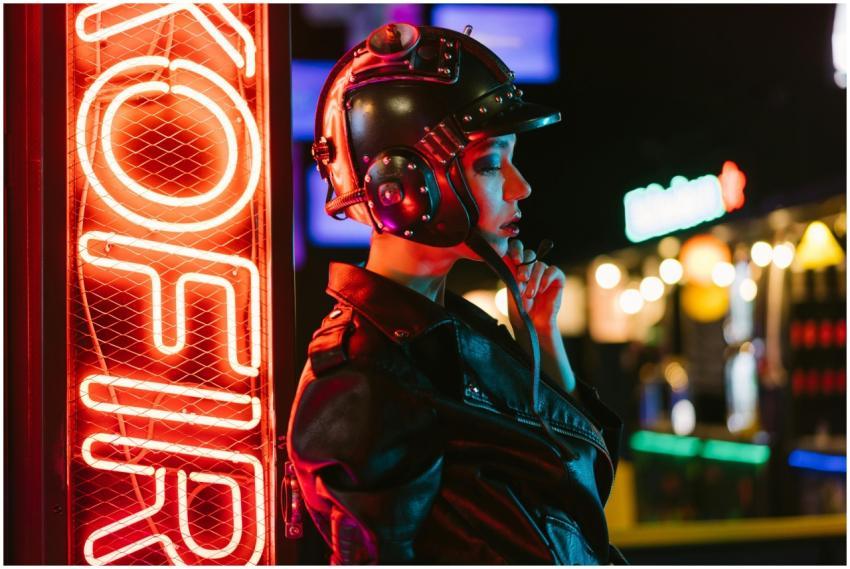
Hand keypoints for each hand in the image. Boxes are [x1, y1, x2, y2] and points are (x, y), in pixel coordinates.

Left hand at [504, 239, 576, 393]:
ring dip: (534, 279)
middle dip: (525, 266)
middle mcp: (532, 268)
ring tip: (530, 294)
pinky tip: (541, 290)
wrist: (533, 323)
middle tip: (521, 279)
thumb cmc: (520, 309)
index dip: (516, 249)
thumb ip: (512, 273)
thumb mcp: (512, 289)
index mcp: (518, 267)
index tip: (515, 259)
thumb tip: (506, 257)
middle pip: (529, 254)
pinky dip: (546, 278)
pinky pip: (553, 270)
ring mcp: (545, 273)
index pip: (517, 249)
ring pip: (540, 265)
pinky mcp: (557, 279)